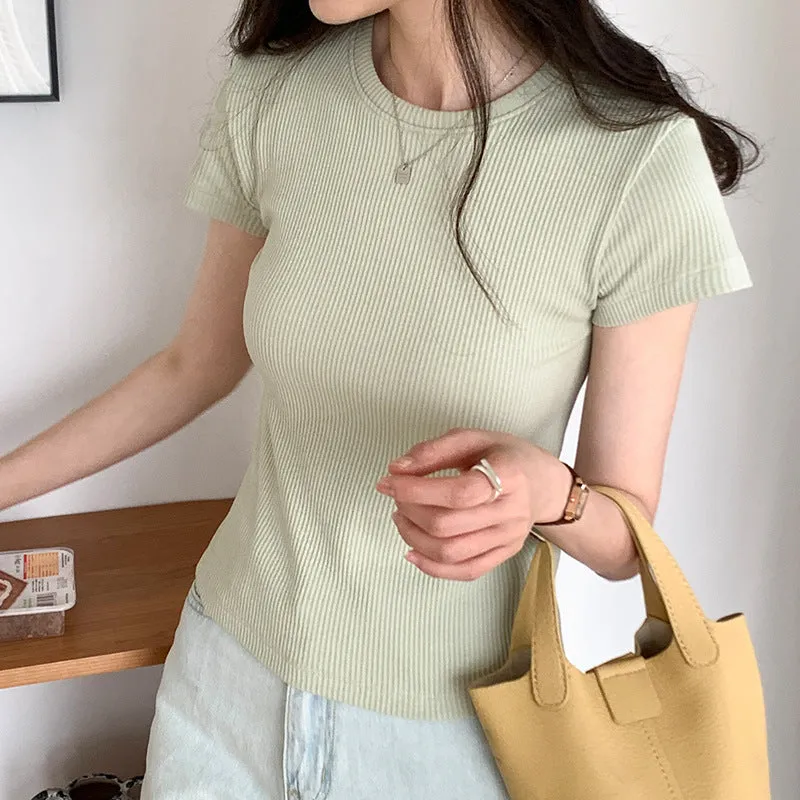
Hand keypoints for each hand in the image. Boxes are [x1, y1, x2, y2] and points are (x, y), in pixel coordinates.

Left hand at [375, 427, 569, 580]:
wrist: (543, 484)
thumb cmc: (506, 457)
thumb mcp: (474, 438)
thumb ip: (434, 450)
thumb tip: (398, 469)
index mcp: (509, 475)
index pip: (457, 493)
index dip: (417, 490)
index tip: (390, 481)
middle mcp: (512, 512)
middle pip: (448, 525)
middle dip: (410, 511)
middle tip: (396, 496)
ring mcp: (509, 538)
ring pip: (451, 552)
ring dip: (414, 538)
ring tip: (401, 518)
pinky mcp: (504, 555)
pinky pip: (465, 571)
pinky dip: (432, 567)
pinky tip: (412, 551)